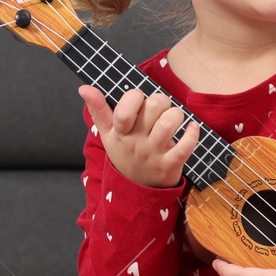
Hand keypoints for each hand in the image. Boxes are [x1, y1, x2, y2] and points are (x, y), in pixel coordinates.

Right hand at [80, 84, 200, 188]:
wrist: (135, 188)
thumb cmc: (124, 152)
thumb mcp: (107, 133)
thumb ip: (98, 109)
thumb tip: (84, 87)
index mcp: (119, 132)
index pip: (126, 106)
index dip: (135, 96)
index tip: (139, 101)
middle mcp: (136, 142)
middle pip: (153, 107)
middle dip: (162, 101)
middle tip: (161, 109)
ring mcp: (153, 155)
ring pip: (168, 124)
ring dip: (176, 115)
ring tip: (174, 118)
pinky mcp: (170, 165)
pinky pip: (185, 147)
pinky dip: (192, 134)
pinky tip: (191, 127)